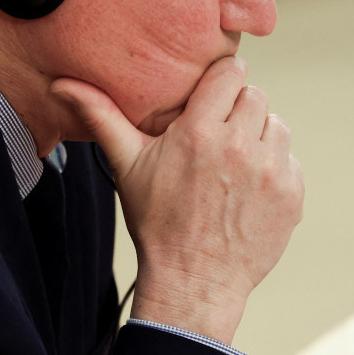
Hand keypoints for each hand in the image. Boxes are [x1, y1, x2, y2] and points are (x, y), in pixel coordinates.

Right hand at [50, 56, 303, 343]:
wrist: (194, 282)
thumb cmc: (158, 222)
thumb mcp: (127, 166)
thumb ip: (101, 116)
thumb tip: (62, 83)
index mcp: (200, 132)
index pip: (231, 72)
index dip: (222, 81)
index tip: (213, 95)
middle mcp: (240, 146)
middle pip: (256, 96)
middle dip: (239, 111)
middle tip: (220, 135)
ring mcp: (271, 171)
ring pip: (276, 126)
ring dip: (259, 138)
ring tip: (234, 163)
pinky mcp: (291, 194)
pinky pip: (290, 160)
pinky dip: (275, 169)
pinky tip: (248, 189)